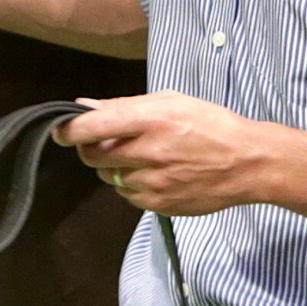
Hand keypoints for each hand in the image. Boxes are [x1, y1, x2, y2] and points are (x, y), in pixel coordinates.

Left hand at [52, 90, 274, 215]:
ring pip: (108, 177)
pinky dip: (131, 184)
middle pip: (93, 157)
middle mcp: (148, 152)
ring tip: (140, 156)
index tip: (60, 130)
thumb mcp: (170, 101)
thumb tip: (85, 106)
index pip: (93, 126)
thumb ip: (124, 105)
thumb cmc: (210, 124)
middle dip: (90, 149)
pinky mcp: (160, 205)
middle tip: (104, 142)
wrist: (247, 163)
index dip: (68, 130)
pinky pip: (127, 195)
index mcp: (150, 120)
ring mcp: (153, 182)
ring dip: (113, 167)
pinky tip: (154, 173)